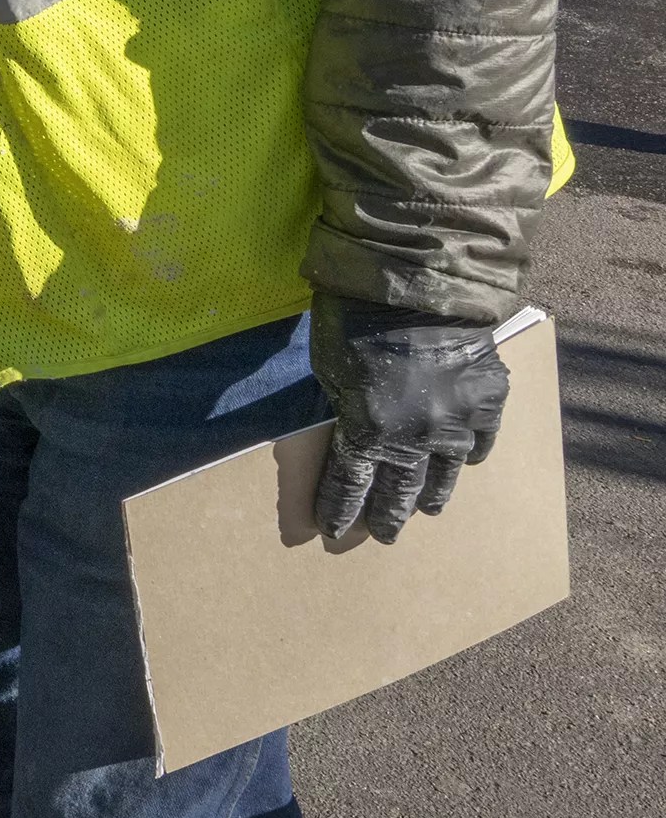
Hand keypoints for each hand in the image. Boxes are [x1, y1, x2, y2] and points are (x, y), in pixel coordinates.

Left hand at [310, 294, 510, 544]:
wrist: (414, 281)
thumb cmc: (352, 319)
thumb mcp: (328, 371)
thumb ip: (342, 410)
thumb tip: (350, 439)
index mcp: (369, 433)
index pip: (352, 485)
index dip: (341, 509)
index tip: (333, 531)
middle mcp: (418, 439)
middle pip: (401, 490)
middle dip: (388, 516)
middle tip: (383, 536)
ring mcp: (459, 422)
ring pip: (446, 473)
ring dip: (432, 494)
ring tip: (427, 510)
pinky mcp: (490, 399)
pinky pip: (481, 440)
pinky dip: (471, 452)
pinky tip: (465, 462)